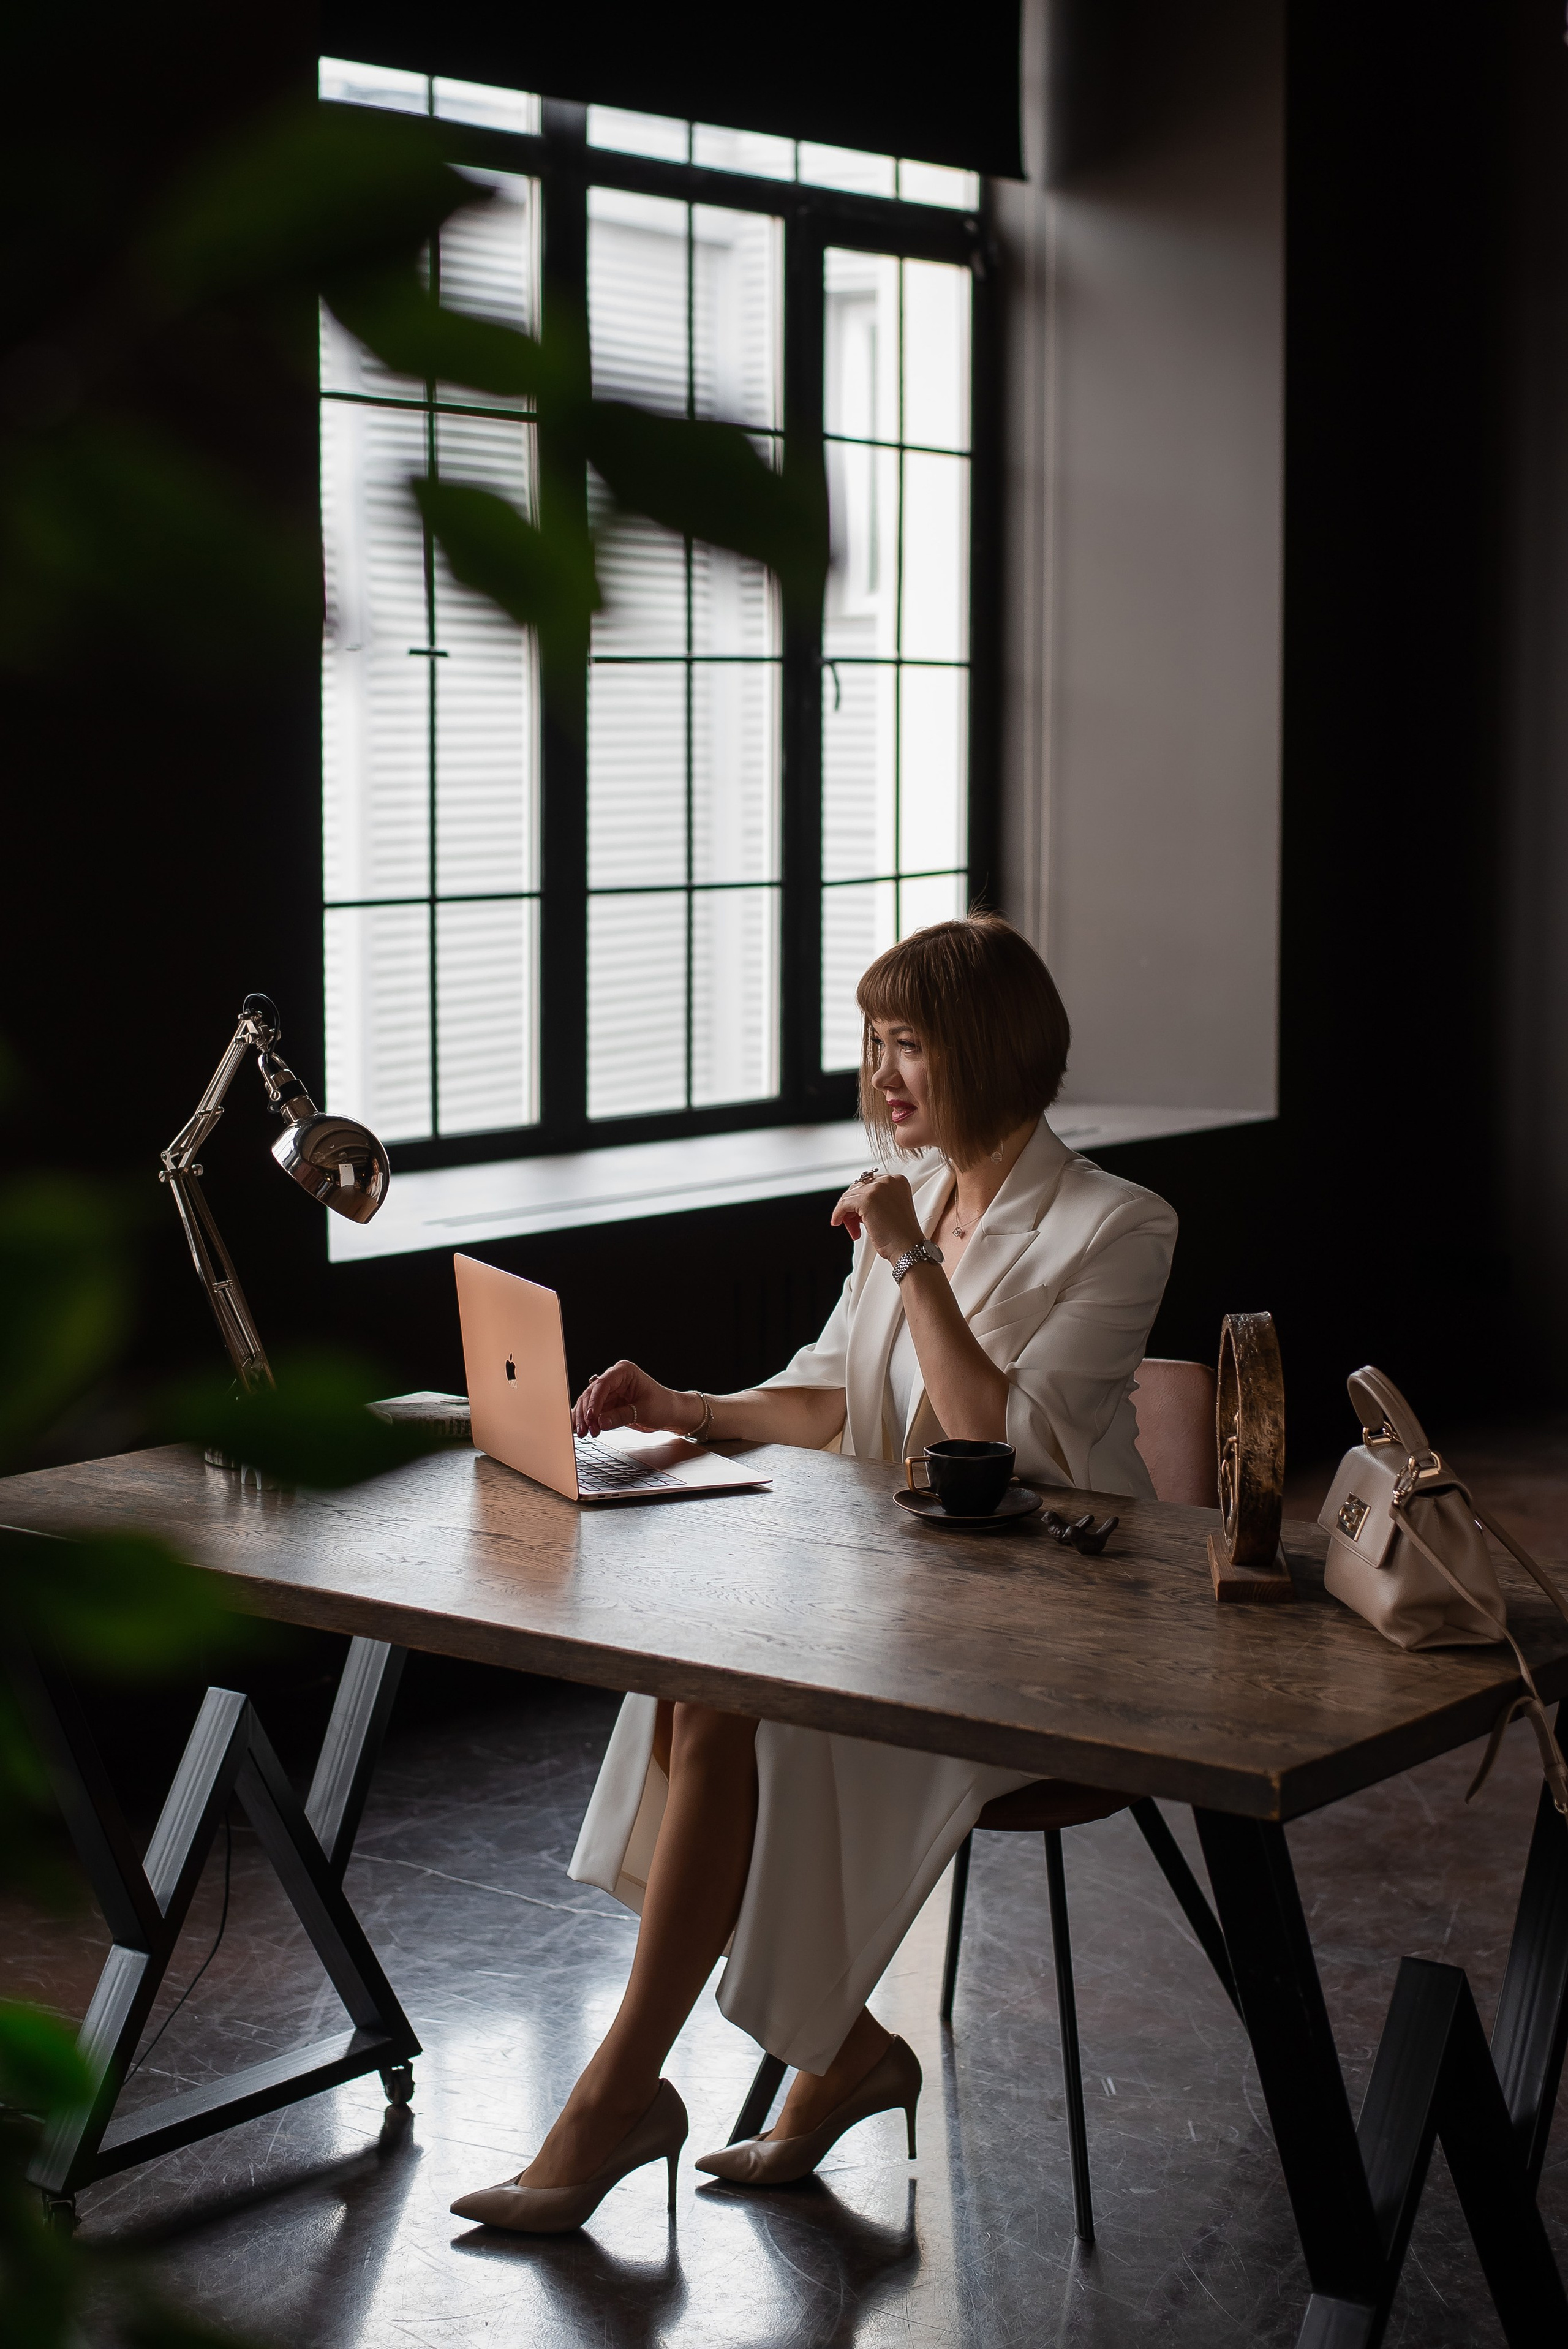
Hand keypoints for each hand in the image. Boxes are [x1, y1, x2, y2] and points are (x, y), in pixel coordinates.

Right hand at [573, 1360, 697, 1438]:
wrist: (670, 1413)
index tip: (591, 1417)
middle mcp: (614, 1379)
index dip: (594, 1401)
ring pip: (588, 1403)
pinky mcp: (608, 1404)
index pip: (603, 1384)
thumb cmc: (663, 1405)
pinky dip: (588, 1421)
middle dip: (587, 1413)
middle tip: (587, 1430)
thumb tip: (601, 1422)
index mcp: (624, 1372)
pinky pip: (593, 1411)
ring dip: (585, 1419)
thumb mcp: (644, 1411)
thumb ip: (621, 1416)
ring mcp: (610, 1392)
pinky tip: (584, 1430)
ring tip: (586, 1433)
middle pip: (591, 1394)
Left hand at [831, 1169, 925, 1261]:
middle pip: (858, 1188)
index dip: (860, 1200)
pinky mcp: (867, 1199)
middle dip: (853, 1207)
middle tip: (855, 1224)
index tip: (858, 1214)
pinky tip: (839, 1222)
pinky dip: (838, 1214)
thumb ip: (876, 1200)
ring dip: (847, 1213)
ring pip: (849, 1196)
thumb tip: (854, 1201)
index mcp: (897, 1181)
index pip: (869, 1184)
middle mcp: (889, 1181)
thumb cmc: (901, 1235)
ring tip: (854, 1229)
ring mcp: (878, 1188)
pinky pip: (843, 1203)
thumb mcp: (890, 1209)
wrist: (908, 1248)